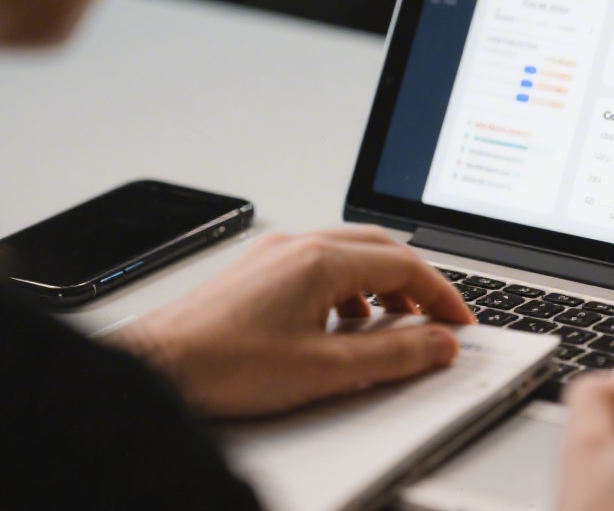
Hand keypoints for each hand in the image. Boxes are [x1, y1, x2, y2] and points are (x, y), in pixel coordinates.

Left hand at [107, 226, 474, 417]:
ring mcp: (273, 254)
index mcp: (321, 260)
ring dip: (379, 283)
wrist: (155, 368)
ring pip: (347, 254)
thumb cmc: (224, 367)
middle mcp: (298, 246)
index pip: (404, 263)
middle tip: (436, 317)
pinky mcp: (255, 271)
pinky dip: (345, 287)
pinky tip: (339, 322)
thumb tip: (438, 345)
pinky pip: (317, 264)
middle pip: (379, 248)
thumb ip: (393, 354)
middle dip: (416, 282)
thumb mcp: (326, 368)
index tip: (458, 321)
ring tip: (391, 321)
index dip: (441, 294)